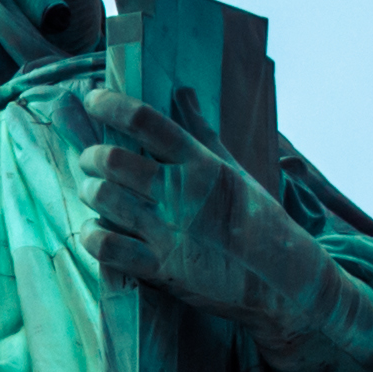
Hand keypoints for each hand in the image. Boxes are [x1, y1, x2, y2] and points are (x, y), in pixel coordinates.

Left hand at [59, 88, 372, 371]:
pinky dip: (93, 235)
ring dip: (90, 192)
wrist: (283, 279)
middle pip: (113, 161)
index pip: (146, 121)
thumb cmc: (258, 220)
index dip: (111, 105)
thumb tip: (183, 92)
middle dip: (91, 157)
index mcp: (201, 164)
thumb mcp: (234, 171)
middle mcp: (182, 194)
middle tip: (89, 159)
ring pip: (104, 200)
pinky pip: (107, 247)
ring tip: (92, 191)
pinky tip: (95, 230)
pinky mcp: (161, 269)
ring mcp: (169, 232)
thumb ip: (202, 132)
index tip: (93, 99)